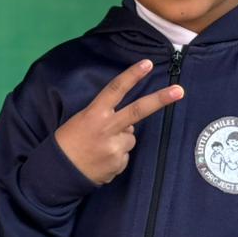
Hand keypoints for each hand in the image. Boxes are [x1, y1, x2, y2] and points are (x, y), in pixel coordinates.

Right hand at [55, 60, 183, 184]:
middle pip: (138, 110)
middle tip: (179, 91)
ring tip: (100, 147)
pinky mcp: (118, 163)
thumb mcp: (81, 121)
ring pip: (131, 138)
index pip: (115, 90)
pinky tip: (101, 160)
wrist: (58, 173)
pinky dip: (117, 157)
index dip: (131, 75)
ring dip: (121, 140)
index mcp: (94, 113)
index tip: (147, 63)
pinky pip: (125, 156)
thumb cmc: (68, 142)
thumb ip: (107, 118)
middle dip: (160, 99)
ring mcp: (114, 147)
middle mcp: (107, 128)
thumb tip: (130, 125)